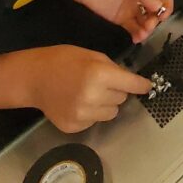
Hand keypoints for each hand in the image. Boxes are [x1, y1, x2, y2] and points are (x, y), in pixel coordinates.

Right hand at [24, 45, 151, 132]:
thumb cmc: (65, 60)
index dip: (142, 85)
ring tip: (91, 93)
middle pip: (122, 99)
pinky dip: (92, 113)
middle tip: (104, 83)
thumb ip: (113, 69)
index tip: (147, 86)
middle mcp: (93, 97)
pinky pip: (95, 121)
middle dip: (118, 90)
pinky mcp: (74, 127)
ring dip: (107, 104)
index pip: (132, 85)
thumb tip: (130, 82)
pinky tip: (78, 103)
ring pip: (111, 113)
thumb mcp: (93, 55)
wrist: (34, 78)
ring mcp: (83, 115)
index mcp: (100, 75)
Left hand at [66, 0, 173, 42]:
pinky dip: (137, 33)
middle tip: (149, 25)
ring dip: (147, 28)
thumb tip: (159, 8)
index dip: (166, 5)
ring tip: (142, 34)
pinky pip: (132, 27)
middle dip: (155, 19)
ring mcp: (130, 6)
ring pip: (145, 20)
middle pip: (156, 10)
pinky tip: (137, 38)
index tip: (163, 16)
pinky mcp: (119, 17)